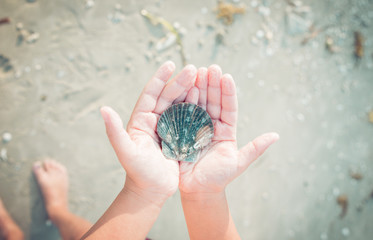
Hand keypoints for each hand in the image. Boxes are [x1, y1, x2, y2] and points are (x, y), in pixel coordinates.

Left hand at [100, 61, 196, 204]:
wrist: (151, 191)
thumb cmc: (137, 172)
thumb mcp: (126, 152)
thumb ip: (114, 131)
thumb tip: (103, 110)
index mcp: (141, 120)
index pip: (150, 94)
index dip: (159, 78)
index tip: (171, 64)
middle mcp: (154, 120)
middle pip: (168, 96)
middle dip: (180, 82)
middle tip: (193, 69)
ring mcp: (168, 128)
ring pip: (180, 104)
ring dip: (190, 91)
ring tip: (202, 79)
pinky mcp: (179, 136)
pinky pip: (189, 118)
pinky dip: (197, 108)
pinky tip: (207, 100)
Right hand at [179, 65, 278, 194]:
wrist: (198, 190)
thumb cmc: (219, 178)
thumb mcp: (238, 163)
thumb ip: (255, 149)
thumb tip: (276, 135)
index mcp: (226, 130)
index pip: (228, 107)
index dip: (228, 92)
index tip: (226, 77)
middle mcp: (211, 125)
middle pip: (212, 101)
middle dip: (211, 84)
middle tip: (210, 68)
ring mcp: (195, 126)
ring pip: (198, 104)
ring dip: (197, 88)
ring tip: (195, 72)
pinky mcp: (181, 131)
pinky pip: (182, 114)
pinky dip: (182, 101)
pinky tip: (182, 88)